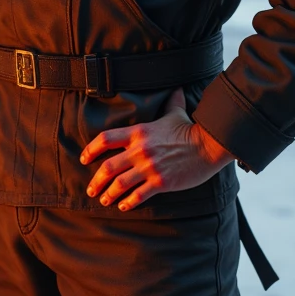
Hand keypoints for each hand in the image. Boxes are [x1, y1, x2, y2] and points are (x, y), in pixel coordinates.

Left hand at [80, 87, 233, 211]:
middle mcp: (140, 150)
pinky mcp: (161, 182)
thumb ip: (171, 102)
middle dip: (96, 181)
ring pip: (120, 184)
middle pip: (107, 167)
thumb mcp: (176, 113)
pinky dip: (128, 202)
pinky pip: (139, 195)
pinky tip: (123, 206)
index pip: (105, 139)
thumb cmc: (191, 130)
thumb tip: (176, 89)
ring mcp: (150, 167)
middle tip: (91, 189)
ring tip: (104, 200)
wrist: (210, 145)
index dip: (90, 150)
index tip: (84, 159)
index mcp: (138, 133)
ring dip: (109, 194)